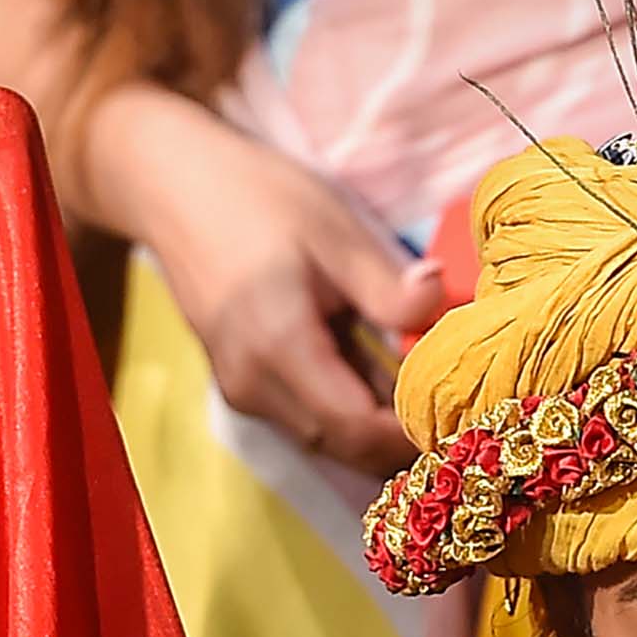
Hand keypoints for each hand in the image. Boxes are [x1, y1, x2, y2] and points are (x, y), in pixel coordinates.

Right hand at [85, 85, 450, 477]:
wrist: (174, 189)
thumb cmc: (259, 198)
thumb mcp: (335, 231)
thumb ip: (388, 286)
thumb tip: (443, 307)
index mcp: (280, 347)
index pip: (357, 430)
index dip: (412, 436)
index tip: (462, 417)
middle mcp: (254, 385)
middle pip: (342, 447)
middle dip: (399, 441)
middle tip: (457, 412)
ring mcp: (241, 389)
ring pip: (324, 438)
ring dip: (374, 428)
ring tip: (427, 395)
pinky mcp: (239, 384)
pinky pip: (304, 417)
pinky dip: (346, 410)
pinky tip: (379, 378)